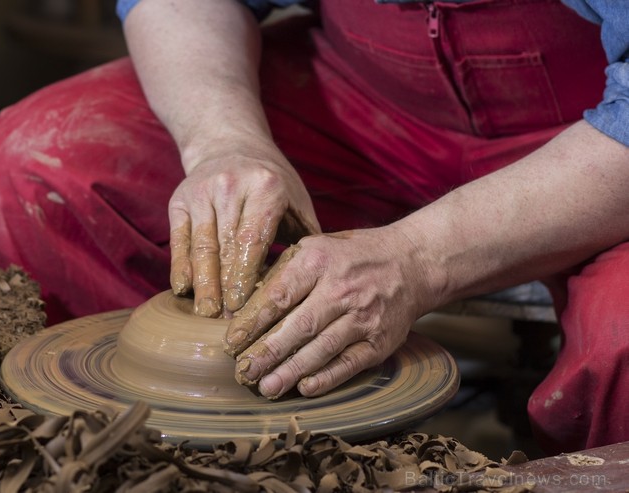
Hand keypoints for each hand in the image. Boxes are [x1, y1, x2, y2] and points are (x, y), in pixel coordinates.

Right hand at [169, 142, 319, 316]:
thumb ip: (305, 240)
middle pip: (226, 247)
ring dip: (203, 284)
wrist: (230, 144)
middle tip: (228, 323)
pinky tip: (183, 291)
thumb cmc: (272, 184)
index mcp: (266, 187)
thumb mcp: (296, 203)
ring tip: (206, 315)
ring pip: (201, 246)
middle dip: (226, 288)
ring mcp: (202, 192)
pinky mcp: (180, 200)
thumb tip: (312, 287)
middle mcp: (231, 186)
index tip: (245, 308)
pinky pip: (180, 239)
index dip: (247, 276)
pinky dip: (181, 266)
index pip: (254, 240)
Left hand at [223, 227, 436, 398]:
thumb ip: (284, 272)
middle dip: (267, 352)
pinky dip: (327, 378)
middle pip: (298, 325)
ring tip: (266, 387)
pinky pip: (349, 363)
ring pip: (321, 348)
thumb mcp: (317, 247)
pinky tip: (305, 388)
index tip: (231, 342)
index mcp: (318, 262)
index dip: (251, 321)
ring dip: (291, 371)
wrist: (413, 263)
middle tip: (243, 372)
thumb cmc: (353, 256)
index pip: (278, 295)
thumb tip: (245, 303)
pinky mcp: (380, 340)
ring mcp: (363, 317)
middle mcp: (341, 289)